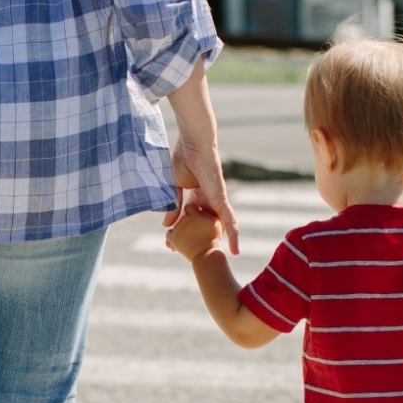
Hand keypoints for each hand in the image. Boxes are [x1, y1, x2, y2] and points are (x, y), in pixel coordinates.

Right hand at [164, 136, 238, 255]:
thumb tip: (167, 225)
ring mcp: (217, 200)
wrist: (194, 142)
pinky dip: (233, 235)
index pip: (192, 220)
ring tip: (220, 260)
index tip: (171, 244)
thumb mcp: (173, 188)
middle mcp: (209, 200)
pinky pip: (229, 220)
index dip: (183, 232)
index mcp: (197, 196)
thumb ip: (172, 206)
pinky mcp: (221, 199)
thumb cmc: (184, 157)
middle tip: (184, 255)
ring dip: (218, 243)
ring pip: (220, 227)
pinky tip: (235, 250)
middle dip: (197, 241)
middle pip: (205, 226)